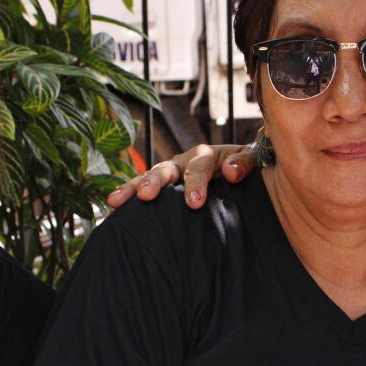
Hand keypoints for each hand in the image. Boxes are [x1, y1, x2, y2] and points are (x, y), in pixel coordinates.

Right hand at [106, 144, 256, 208]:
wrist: (239, 172)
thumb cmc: (245, 169)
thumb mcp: (251, 161)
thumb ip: (244, 163)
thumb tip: (230, 172)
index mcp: (206, 155)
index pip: (199, 167)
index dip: (195, 183)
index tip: (194, 203)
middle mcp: (183, 162)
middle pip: (165, 169)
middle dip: (154, 182)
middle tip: (146, 196)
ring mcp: (170, 175)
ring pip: (148, 178)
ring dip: (132, 188)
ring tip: (115, 201)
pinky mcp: (163, 189)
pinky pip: (143, 191)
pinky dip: (129, 198)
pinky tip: (113, 209)